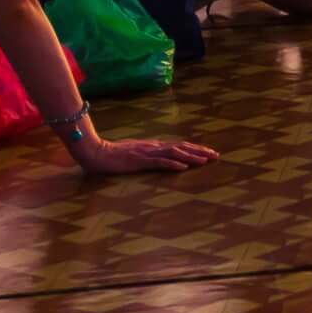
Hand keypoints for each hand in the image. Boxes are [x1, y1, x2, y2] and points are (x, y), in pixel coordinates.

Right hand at [72, 134, 217, 176]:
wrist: (95, 152)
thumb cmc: (113, 155)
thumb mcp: (134, 155)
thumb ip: (148, 155)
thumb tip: (162, 158)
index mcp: (153, 146)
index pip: (178, 145)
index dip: (195, 148)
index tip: (209, 152)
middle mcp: (153, 146)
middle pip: (181, 147)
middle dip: (199, 151)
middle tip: (216, 155)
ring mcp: (146, 152)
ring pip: (174, 152)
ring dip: (191, 156)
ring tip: (205, 161)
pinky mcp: (139, 160)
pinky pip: (158, 162)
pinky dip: (172, 163)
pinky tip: (183, 167)